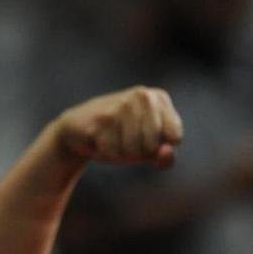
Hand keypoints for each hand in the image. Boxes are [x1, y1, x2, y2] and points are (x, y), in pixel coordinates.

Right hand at [51, 86, 182, 166]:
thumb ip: (165, 157)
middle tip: (125, 141)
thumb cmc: (120, 139)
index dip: (159, 147)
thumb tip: (165, 152)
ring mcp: (120, 105)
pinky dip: (106, 153)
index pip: (174, 137)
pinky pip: (113, 152)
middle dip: (139, 152)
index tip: (146, 138)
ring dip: (121, 154)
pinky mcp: (100, 118)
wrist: (77, 128)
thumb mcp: (147, 150)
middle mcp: (141, 95)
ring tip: (112, 140)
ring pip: (132, 150)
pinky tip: (99, 140)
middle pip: (153, 145)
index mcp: (158, 98)